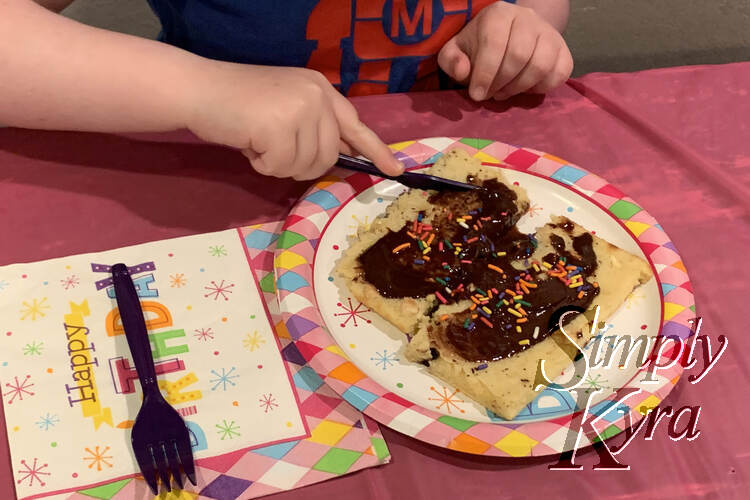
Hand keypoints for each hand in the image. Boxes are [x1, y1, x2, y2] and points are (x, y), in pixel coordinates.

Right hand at [186, 62, 402, 179]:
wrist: (199, 88)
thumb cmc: (239, 102)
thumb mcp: (286, 105)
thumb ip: (314, 125)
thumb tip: (341, 155)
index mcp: (321, 89)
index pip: (355, 124)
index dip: (376, 150)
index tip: (396, 170)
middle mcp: (317, 95)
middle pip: (328, 157)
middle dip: (300, 164)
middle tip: (272, 148)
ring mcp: (301, 109)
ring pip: (306, 165)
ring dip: (278, 164)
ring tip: (257, 140)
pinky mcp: (280, 126)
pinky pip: (280, 168)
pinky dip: (262, 164)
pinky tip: (248, 143)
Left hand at [438, 2, 572, 101]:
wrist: (510, 36)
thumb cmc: (478, 47)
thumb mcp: (456, 51)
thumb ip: (452, 61)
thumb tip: (463, 72)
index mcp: (498, 14)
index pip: (494, 44)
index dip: (484, 74)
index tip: (477, 95)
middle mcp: (528, 18)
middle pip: (519, 56)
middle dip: (501, 83)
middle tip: (491, 94)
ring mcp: (549, 33)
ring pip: (541, 66)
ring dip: (519, 88)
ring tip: (505, 92)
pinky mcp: (564, 50)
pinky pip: (559, 73)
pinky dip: (541, 88)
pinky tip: (525, 89)